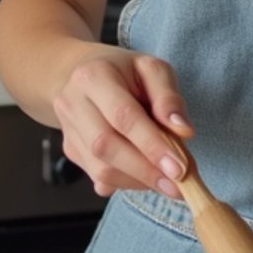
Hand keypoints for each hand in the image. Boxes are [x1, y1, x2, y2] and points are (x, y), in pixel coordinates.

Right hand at [52, 46, 193, 198]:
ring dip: (138, 181)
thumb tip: (183, 131)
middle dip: (146, 170)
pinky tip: (147, 176)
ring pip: (100, 169)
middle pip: (106, 146)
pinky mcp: (71, 151)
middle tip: (179, 184)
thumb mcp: (152, 69)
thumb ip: (168, 97)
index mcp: (93, 77)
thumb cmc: (124, 71)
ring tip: (168, 181)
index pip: (123, 116)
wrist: (79, 72)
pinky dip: (127, 183)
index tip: (179, 168)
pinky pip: (98, 177)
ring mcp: (69, 131)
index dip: (152, 144)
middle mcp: (73, 104)